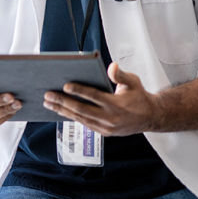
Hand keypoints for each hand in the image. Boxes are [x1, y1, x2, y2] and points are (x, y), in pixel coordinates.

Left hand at [42, 62, 159, 135]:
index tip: (65, 86)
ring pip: (80, 118)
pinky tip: (60, 110)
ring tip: (48, 103)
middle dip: (62, 102)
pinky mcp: (104, 132)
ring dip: (62, 110)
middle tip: (47, 95)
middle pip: (82, 109)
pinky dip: (71, 117)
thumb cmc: (139, 96)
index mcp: (117, 104)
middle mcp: (110, 118)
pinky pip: (84, 124)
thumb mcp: (133, 82)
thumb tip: (111, 66)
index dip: (79, 91)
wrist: (150, 117)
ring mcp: (106, 127)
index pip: (94, 96)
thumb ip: (120, 75)